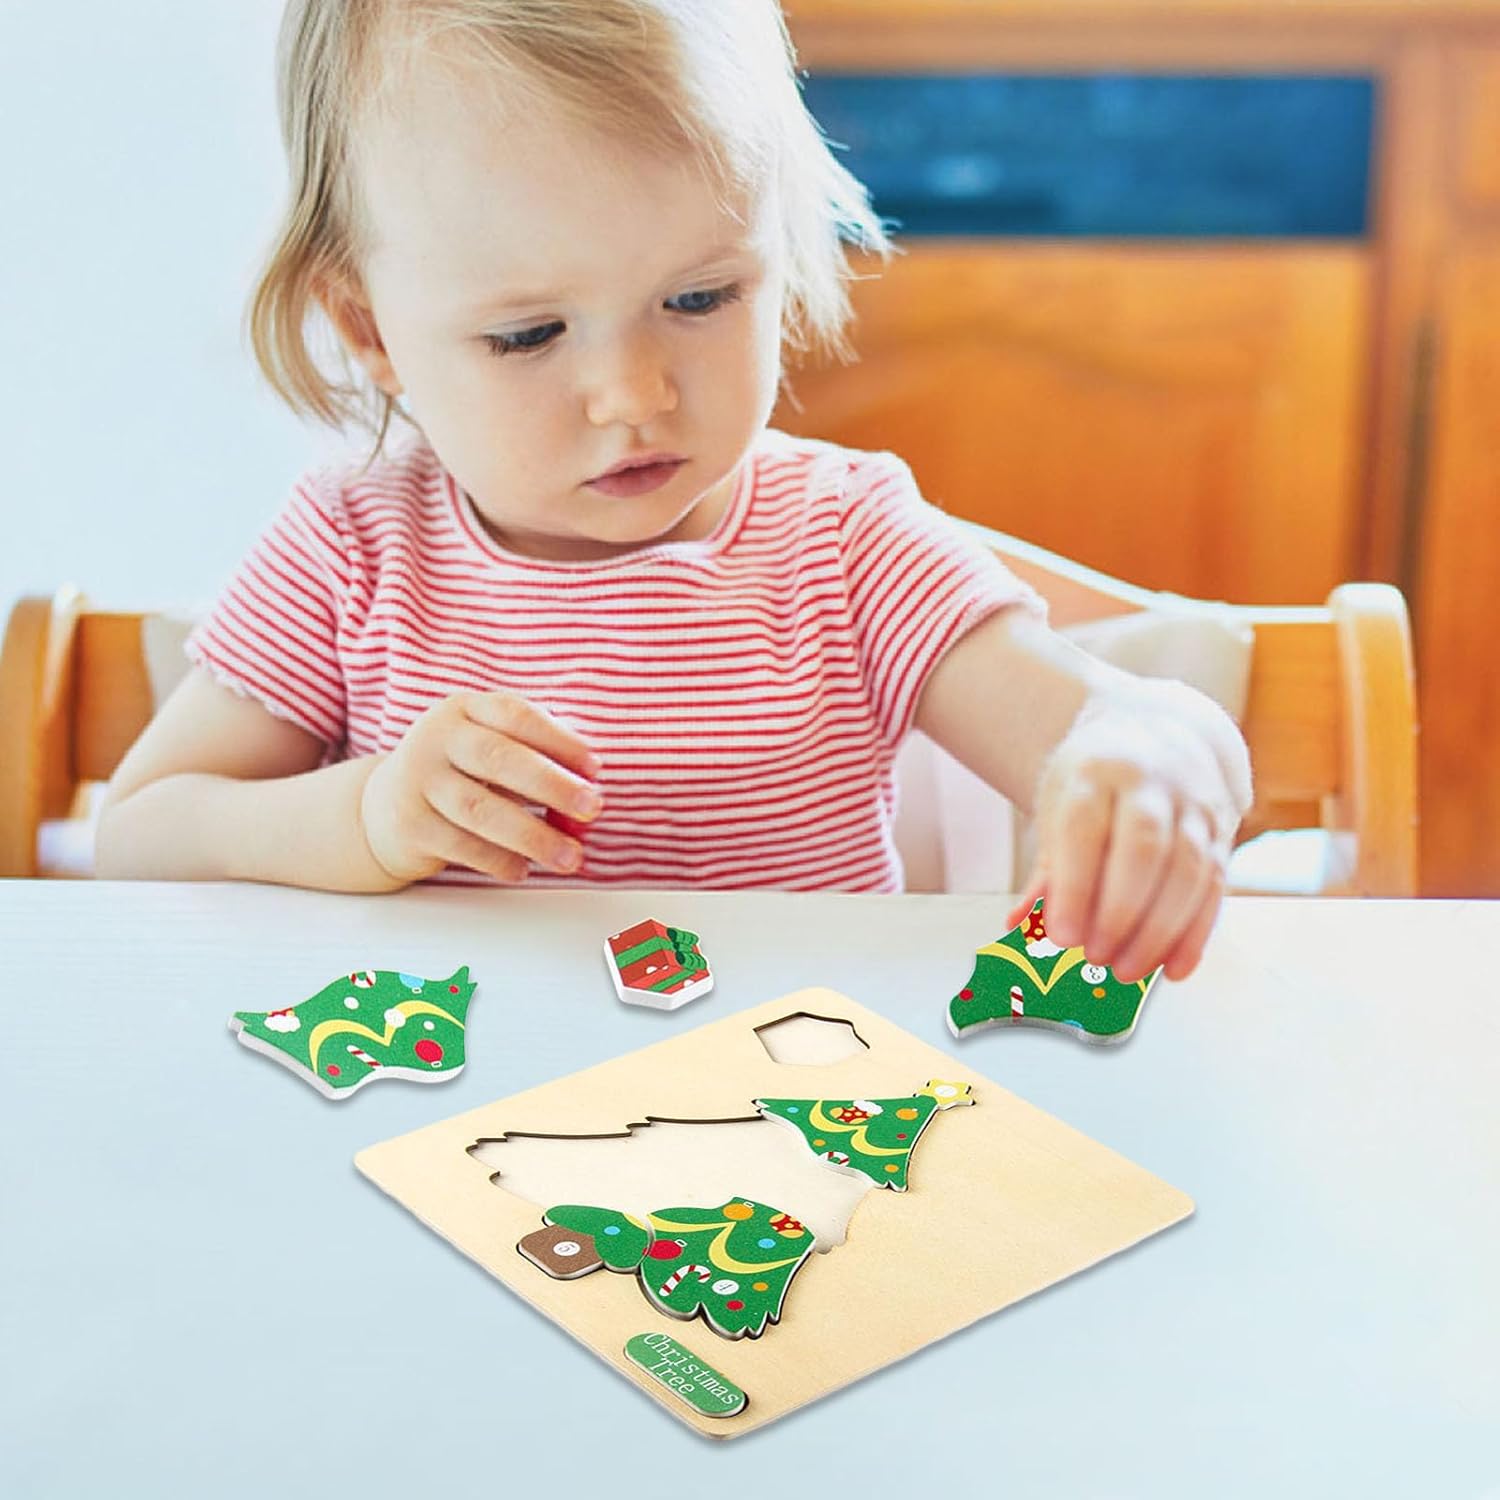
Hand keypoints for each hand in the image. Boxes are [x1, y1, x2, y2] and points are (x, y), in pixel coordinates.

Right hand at [360, 691, 602, 884]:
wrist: (384, 806)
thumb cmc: (459, 772)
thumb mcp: (488, 746)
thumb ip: (534, 754)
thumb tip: (589, 780)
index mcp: (464, 710)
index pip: (515, 715)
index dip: (559, 740)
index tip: (595, 768)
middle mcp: (436, 739)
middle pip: (498, 758)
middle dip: (551, 785)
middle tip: (592, 808)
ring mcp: (418, 781)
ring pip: (479, 809)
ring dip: (532, 835)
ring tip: (569, 856)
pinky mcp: (409, 824)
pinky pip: (461, 845)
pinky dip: (498, 860)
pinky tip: (523, 869)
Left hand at [1006, 678, 1252, 982]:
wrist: (1162, 730)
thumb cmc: (1098, 778)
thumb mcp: (1061, 804)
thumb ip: (1047, 869)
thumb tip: (1019, 923)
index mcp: (1097, 771)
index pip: (1085, 829)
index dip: (1075, 886)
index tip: (1062, 936)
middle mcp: (1151, 783)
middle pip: (1144, 849)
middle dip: (1120, 912)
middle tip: (1094, 957)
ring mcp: (1194, 806)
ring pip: (1188, 871)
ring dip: (1159, 931)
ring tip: (1127, 970)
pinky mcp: (1223, 833)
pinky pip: (1216, 888)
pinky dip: (1196, 934)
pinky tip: (1174, 967)